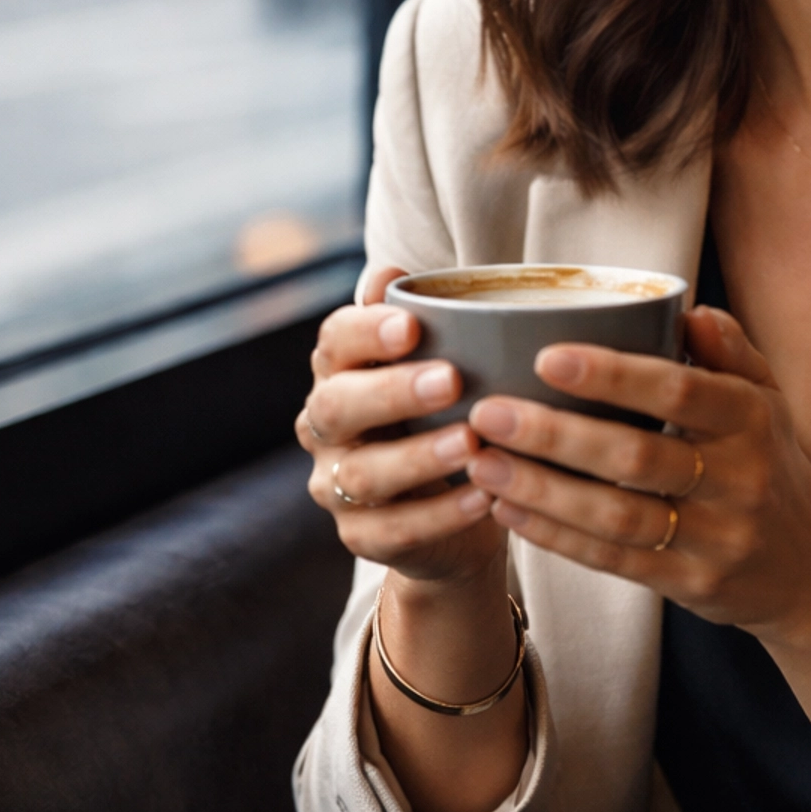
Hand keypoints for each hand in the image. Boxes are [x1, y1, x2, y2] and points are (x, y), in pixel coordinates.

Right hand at [297, 265, 501, 585]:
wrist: (458, 505)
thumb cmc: (448, 413)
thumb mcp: (441, 362)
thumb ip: (419, 318)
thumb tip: (388, 273)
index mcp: (340, 372)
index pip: (334, 342)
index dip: (367, 332)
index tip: (413, 325)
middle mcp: (325, 428)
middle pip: (338, 407)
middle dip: (392, 392)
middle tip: (451, 380)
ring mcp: (336, 487)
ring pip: (364, 474)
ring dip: (420, 456)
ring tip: (472, 442)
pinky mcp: (361, 538)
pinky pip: (395, 530)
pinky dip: (442, 514)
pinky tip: (485, 496)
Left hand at [461, 301, 810, 811]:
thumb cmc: (769, 465)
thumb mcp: (767, 401)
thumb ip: (729, 351)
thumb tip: (687, 309)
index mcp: (752, 418)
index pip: (679, 389)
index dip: (613, 375)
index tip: (545, 356)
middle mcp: (739, 478)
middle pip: (635, 455)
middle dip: (554, 434)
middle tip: (488, 412)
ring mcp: (716, 537)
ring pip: (616, 515)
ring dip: (542, 491)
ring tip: (483, 465)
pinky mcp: (691, 584)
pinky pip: (614, 559)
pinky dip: (557, 536)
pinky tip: (509, 512)